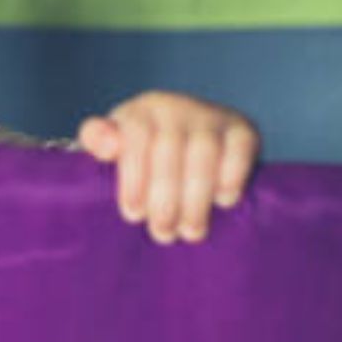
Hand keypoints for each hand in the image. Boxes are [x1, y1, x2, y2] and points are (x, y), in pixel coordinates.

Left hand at [78, 91, 258, 244]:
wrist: (190, 146)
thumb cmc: (142, 156)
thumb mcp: (114, 147)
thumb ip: (98, 140)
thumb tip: (107, 143)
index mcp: (140, 112)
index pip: (136, 136)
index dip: (134, 177)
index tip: (132, 214)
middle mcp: (175, 107)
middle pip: (169, 148)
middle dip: (164, 197)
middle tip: (162, 233)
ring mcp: (211, 116)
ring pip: (204, 151)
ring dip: (196, 196)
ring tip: (190, 231)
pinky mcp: (243, 130)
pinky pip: (239, 149)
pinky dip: (231, 176)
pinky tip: (222, 202)